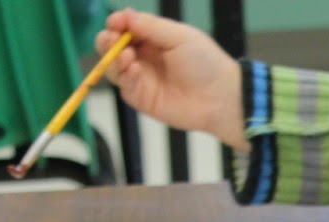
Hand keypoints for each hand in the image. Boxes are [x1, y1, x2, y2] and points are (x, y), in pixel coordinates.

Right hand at [98, 8, 245, 148]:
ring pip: (113, 67)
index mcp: (153, 38)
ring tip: (127, 55)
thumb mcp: (178, 36)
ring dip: (114, 59)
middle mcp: (144, 57)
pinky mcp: (142, 99)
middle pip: (113, 47)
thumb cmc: (205, 63)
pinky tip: (135, 70)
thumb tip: (124, 15)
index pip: (125, 28)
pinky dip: (125, 77)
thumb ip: (150, 26)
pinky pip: (124, 87)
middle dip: (107, 41)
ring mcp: (141, 79)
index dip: (116, 23)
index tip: (115, 22)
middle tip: (111, 39)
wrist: (220, 97)